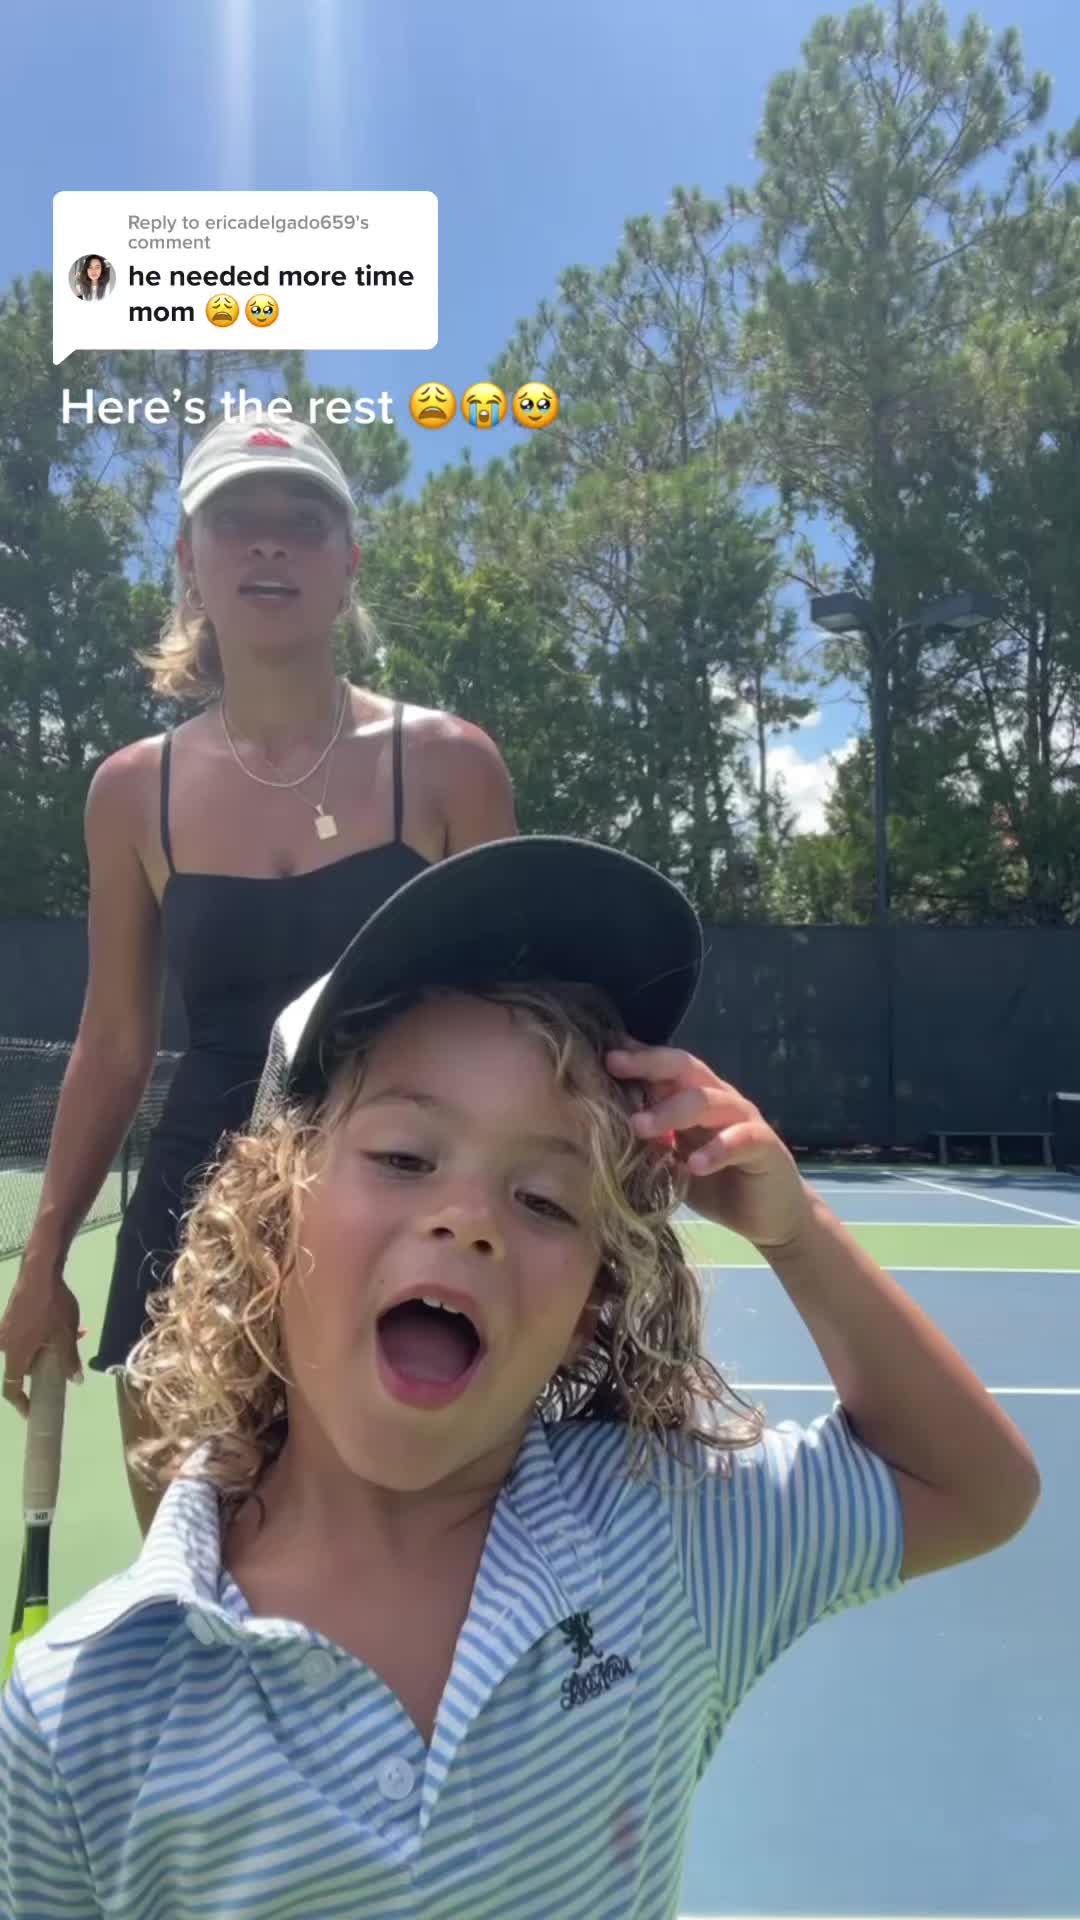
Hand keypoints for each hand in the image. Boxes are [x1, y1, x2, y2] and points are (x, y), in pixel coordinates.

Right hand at [0, 1253, 83, 1416]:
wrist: (40, 1272)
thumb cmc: (51, 1307)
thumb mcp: (65, 1336)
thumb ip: (69, 1360)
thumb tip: (76, 1381)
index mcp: (15, 1354)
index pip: (11, 1388)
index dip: (21, 1403)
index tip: (31, 1412)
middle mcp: (5, 1344)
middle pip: (21, 1367)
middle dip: (44, 1368)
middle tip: (64, 1364)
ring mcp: (6, 1328)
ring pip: (28, 1347)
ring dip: (48, 1347)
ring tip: (75, 1334)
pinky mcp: (11, 1315)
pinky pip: (26, 1333)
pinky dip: (43, 1333)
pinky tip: (65, 1322)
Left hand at [607, 1044, 813, 1251]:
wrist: (770, 1218)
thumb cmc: (716, 1184)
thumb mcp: (673, 1160)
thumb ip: (650, 1140)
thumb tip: (602, 1124)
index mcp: (695, 1097)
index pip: (664, 1067)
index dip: (635, 1057)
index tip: (600, 1053)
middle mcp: (720, 1099)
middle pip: (685, 1069)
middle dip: (648, 1065)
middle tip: (615, 1066)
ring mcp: (744, 1120)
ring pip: (708, 1100)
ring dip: (671, 1111)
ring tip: (640, 1127)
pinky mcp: (765, 1145)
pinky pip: (740, 1140)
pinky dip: (716, 1150)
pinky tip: (694, 1165)